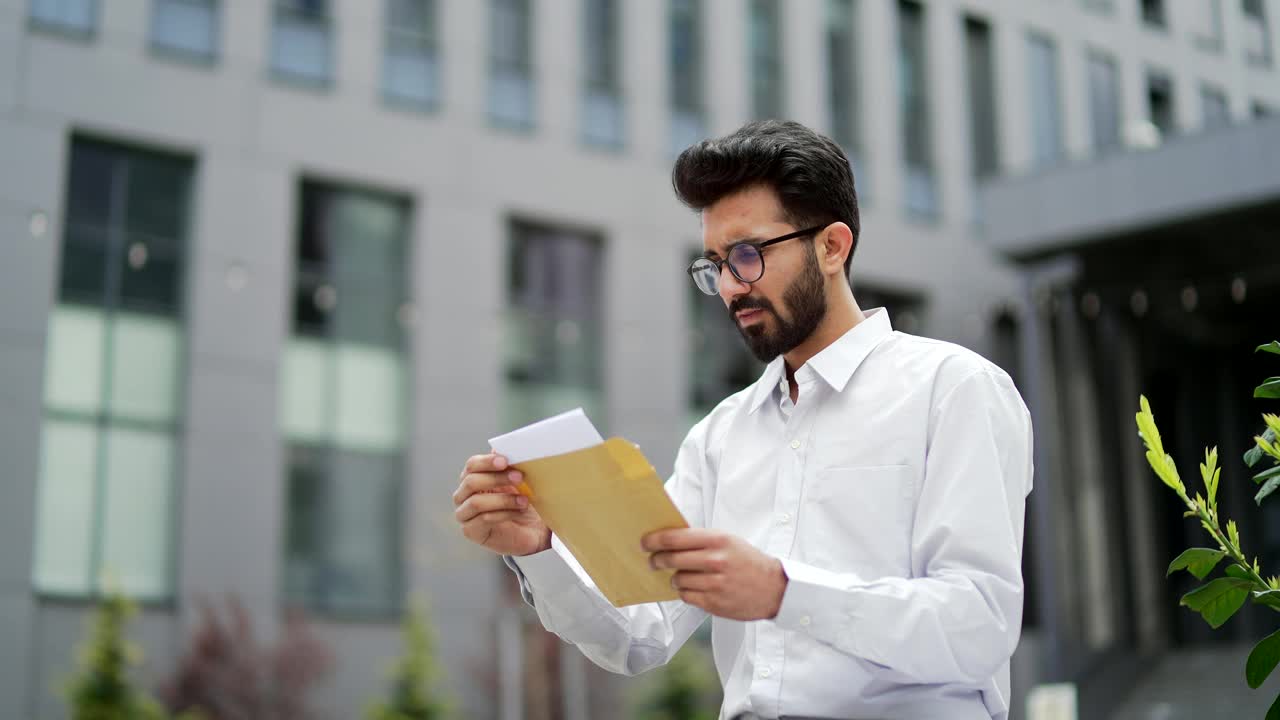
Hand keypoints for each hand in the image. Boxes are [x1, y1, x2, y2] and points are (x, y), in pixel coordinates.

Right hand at [453, 453, 551, 555]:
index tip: (506, 461)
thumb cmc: (522, 503)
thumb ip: (507, 466)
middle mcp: (463, 496)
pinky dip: (504, 513)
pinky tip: (519, 512)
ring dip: (503, 499)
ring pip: (476, 502)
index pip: (472, 465)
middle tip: (519, 477)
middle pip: (470, 482)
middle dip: (496, 478)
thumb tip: (500, 448)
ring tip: (524, 500)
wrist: (532, 531)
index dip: (487, 461)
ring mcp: (464, 514)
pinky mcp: (471, 531)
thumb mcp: (517, 482)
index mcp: (472, 478)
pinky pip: (483, 519)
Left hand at [643, 528, 787, 620]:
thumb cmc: (748, 562)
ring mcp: (715, 583)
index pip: (675, 538)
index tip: (645, 543)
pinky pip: (687, 596)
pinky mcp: (715, 603)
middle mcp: (716, 560)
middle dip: (657, 560)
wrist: (775, 589)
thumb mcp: (729, 541)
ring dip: (674, 579)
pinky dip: (685, 592)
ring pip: (678, 580)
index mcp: (718, 540)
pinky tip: (693, 588)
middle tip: (654, 561)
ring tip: (682, 576)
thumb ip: (701, 540)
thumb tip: (668, 540)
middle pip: (671, 559)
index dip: (654, 540)